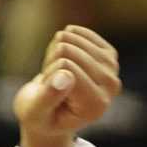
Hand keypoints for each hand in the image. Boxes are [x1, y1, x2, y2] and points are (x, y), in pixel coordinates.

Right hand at [14, 25, 121, 146]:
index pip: (65, 65)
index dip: (48, 76)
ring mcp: (112, 68)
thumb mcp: (35, 111)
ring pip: (69, 37)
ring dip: (56, 54)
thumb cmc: (40, 115)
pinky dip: (63, 43)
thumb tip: (65, 74)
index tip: (49, 95)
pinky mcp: (109, 54)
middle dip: (52, 64)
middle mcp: (111, 87)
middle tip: (53, 85)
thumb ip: (48, 97)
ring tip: (59, 75)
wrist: (52, 114)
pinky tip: (65, 62)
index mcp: (95, 105)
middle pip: (67, 50)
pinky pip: (75, 31)